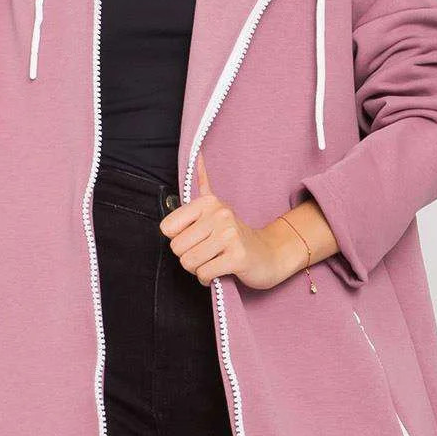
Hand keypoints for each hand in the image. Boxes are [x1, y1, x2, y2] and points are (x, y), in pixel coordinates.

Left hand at [158, 149, 305, 291]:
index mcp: (209, 202)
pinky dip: (207, 279)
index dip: (177, 240)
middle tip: (207, 253)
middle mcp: (219, 215)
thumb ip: (203, 186)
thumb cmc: (235, 237)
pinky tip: (219, 272)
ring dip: (198, 269)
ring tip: (213, 261)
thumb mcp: (216, 211)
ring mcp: (229, 235)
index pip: (167, 227)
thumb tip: (197, 156)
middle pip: (177, 248)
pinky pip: (204, 273)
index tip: (196, 239)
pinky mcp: (237, 257)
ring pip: (189, 262)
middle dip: (187, 257)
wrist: (269, 254)